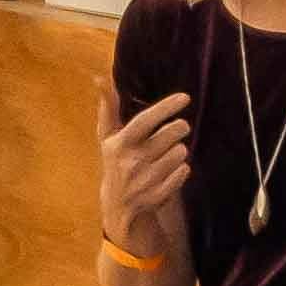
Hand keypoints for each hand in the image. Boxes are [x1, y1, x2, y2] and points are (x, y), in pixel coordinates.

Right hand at [93, 93, 193, 272]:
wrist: (118, 208)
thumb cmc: (116, 163)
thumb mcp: (107, 138)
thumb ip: (107, 108)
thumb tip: (100, 77)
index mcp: (119, 145)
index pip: (145, 120)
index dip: (166, 107)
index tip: (185, 97)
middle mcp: (132, 162)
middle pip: (170, 134)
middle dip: (179, 128)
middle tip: (179, 128)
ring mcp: (146, 180)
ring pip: (180, 153)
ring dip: (179, 150)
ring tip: (169, 153)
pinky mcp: (159, 195)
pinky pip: (184, 172)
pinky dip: (182, 169)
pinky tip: (171, 170)